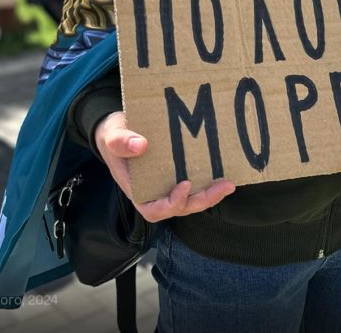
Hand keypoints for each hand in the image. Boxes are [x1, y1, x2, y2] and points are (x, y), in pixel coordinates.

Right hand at [95, 111, 235, 220]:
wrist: (119, 129)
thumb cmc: (113, 136)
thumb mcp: (112, 136)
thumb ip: (121, 142)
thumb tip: (141, 145)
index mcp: (137, 191)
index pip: (154, 211)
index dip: (172, 204)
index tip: (184, 185)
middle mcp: (155, 193)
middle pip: (180, 207)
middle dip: (202, 200)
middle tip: (224, 186)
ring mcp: (167, 186)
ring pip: (190, 199)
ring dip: (210, 194)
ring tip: (228, 183)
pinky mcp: (177, 175)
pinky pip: (194, 185)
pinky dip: (208, 182)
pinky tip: (223, 172)